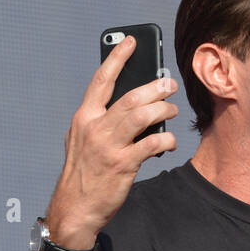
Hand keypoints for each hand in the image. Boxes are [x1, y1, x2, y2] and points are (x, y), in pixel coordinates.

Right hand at [45, 35, 178, 247]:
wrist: (75, 208)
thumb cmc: (83, 174)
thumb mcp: (82, 142)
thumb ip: (101, 123)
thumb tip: (132, 109)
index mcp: (84, 118)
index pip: (102, 80)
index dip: (118, 57)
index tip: (131, 41)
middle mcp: (95, 127)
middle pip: (130, 96)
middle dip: (155, 87)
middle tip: (169, 84)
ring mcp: (109, 146)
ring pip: (142, 115)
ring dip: (163, 109)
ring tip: (173, 109)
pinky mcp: (123, 164)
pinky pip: (152, 144)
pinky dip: (166, 139)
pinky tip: (170, 141)